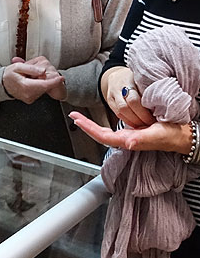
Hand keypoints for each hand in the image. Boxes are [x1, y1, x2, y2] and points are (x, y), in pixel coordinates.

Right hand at [3, 57, 64, 103]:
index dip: (54, 81)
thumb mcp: (18, 67)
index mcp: (25, 86)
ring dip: (41, 82)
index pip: (44, 85)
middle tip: (37, 72)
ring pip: (42, 89)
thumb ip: (31, 68)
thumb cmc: (9, 75)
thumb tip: (43, 71)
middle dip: (46, 79)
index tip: (61, 78)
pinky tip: (31, 82)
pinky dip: (38, 86)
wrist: (2, 84)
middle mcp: (28, 94)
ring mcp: (29, 98)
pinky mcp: (30, 99)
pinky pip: (39, 92)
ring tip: (30, 77)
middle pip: (44, 87)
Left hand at [69, 111, 191, 153]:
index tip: (77, 120)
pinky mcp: (133, 130)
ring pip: (104, 131)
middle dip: (85, 124)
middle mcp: (126, 138)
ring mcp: (129, 135)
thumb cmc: (171, 136)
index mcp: (128, 140)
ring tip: (79, 116)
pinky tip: (97, 120)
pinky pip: (113, 127)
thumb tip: (127, 142)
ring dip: (91, 124)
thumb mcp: (157, 135)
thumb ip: (142, 139)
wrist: (182, 136)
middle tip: (73, 115)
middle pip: (100, 133)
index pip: (103, 136)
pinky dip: (102, 123)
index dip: (88, 128)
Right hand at [101, 67, 154, 127]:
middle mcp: (118, 88)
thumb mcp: (143, 79)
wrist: (118, 75)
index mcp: (129, 81)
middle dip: (139, 119)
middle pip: (126, 107)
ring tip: (144, 126)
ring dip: (133, 121)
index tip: (155, 118)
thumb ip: (150, 90)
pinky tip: (136, 124)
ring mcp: (112, 95)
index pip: (134, 100)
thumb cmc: (135, 78)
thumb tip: (163, 107)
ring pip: (120, 112)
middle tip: (151, 124)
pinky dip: (128, 121)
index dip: (144, 112)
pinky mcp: (109, 102)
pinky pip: (118, 114)